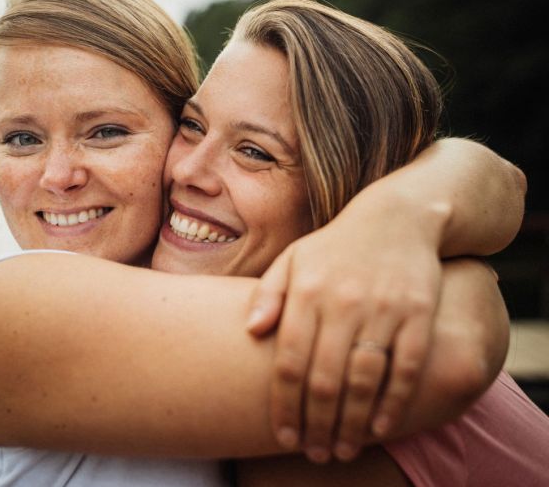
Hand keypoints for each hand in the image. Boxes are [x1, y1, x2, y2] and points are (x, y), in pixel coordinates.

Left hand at [247, 207, 441, 462]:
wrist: (398, 217)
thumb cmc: (336, 246)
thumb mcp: (294, 258)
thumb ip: (268, 293)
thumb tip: (252, 332)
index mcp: (307, 292)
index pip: (289, 360)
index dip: (284, 404)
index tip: (284, 435)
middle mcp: (342, 302)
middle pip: (324, 378)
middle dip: (316, 424)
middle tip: (314, 452)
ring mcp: (383, 309)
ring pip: (363, 379)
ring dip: (351, 423)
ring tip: (340, 450)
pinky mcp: (418, 313)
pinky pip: (406, 367)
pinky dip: (394, 403)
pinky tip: (380, 428)